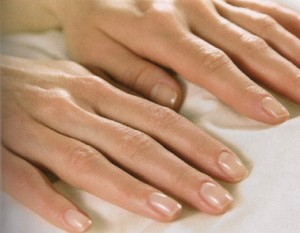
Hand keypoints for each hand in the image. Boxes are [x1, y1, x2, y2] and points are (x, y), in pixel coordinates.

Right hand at [1, 56, 247, 231]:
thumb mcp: (86, 81)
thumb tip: (169, 113)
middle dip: (178, 173)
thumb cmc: (45, 84)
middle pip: (133, 142)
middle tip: (217, 199)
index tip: (229, 168)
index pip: (156, 118)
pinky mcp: (3, 150)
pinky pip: (25, 179)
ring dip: (129, 189)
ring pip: (87, 161)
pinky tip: (80, 226)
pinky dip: (52, 202)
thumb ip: (122, 100)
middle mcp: (72, 107)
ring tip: (169, 213)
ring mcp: (36, 128)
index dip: (195, 144)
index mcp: (96, 90)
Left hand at [47, 0, 299, 123]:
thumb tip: (174, 99)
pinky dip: (284, 20)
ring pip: (258, 24)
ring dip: (290, 50)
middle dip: (280, 74)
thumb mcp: (98, 52)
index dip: (244, 91)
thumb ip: (134, 75)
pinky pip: (255, 3)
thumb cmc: (91, 21)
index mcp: (160, 30)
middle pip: (245, 44)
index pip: (211, 65)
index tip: (272, 114)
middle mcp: (189, 9)